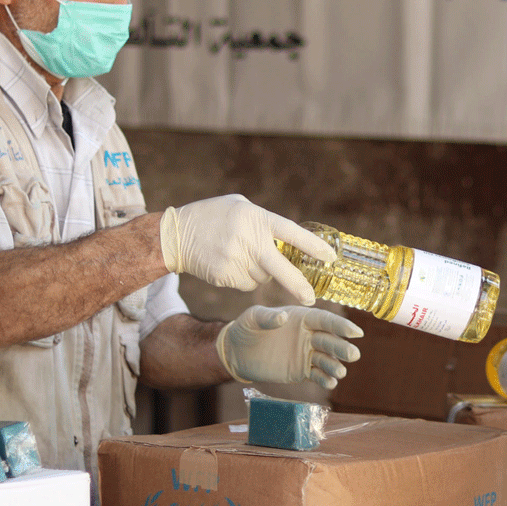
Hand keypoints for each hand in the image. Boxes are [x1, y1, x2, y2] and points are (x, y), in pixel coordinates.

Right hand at [158, 195, 334, 303]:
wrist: (176, 234)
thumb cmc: (213, 216)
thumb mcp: (240, 206)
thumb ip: (263, 221)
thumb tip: (287, 241)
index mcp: (256, 219)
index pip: (291, 233)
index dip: (312, 246)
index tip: (330, 258)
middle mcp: (248, 240)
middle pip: (281, 268)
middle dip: (298, 285)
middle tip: (311, 299)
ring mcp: (236, 261)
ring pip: (263, 278)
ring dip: (260, 272)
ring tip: (240, 255)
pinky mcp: (225, 277)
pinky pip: (247, 284)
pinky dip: (243, 278)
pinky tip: (229, 263)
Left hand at [215, 305, 364, 389]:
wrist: (237, 353)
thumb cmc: (245, 329)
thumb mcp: (252, 318)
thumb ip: (267, 317)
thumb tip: (283, 317)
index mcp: (302, 318)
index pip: (325, 321)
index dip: (341, 326)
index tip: (356, 333)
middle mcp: (308, 335)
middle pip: (330, 341)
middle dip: (342, 348)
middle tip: (353, 355)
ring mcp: (306, 354)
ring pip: (326, 359)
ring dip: (335, 365)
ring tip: (340, 372)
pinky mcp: (301, 370)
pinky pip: (317, 374)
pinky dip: (325, 378)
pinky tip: (330, 382)